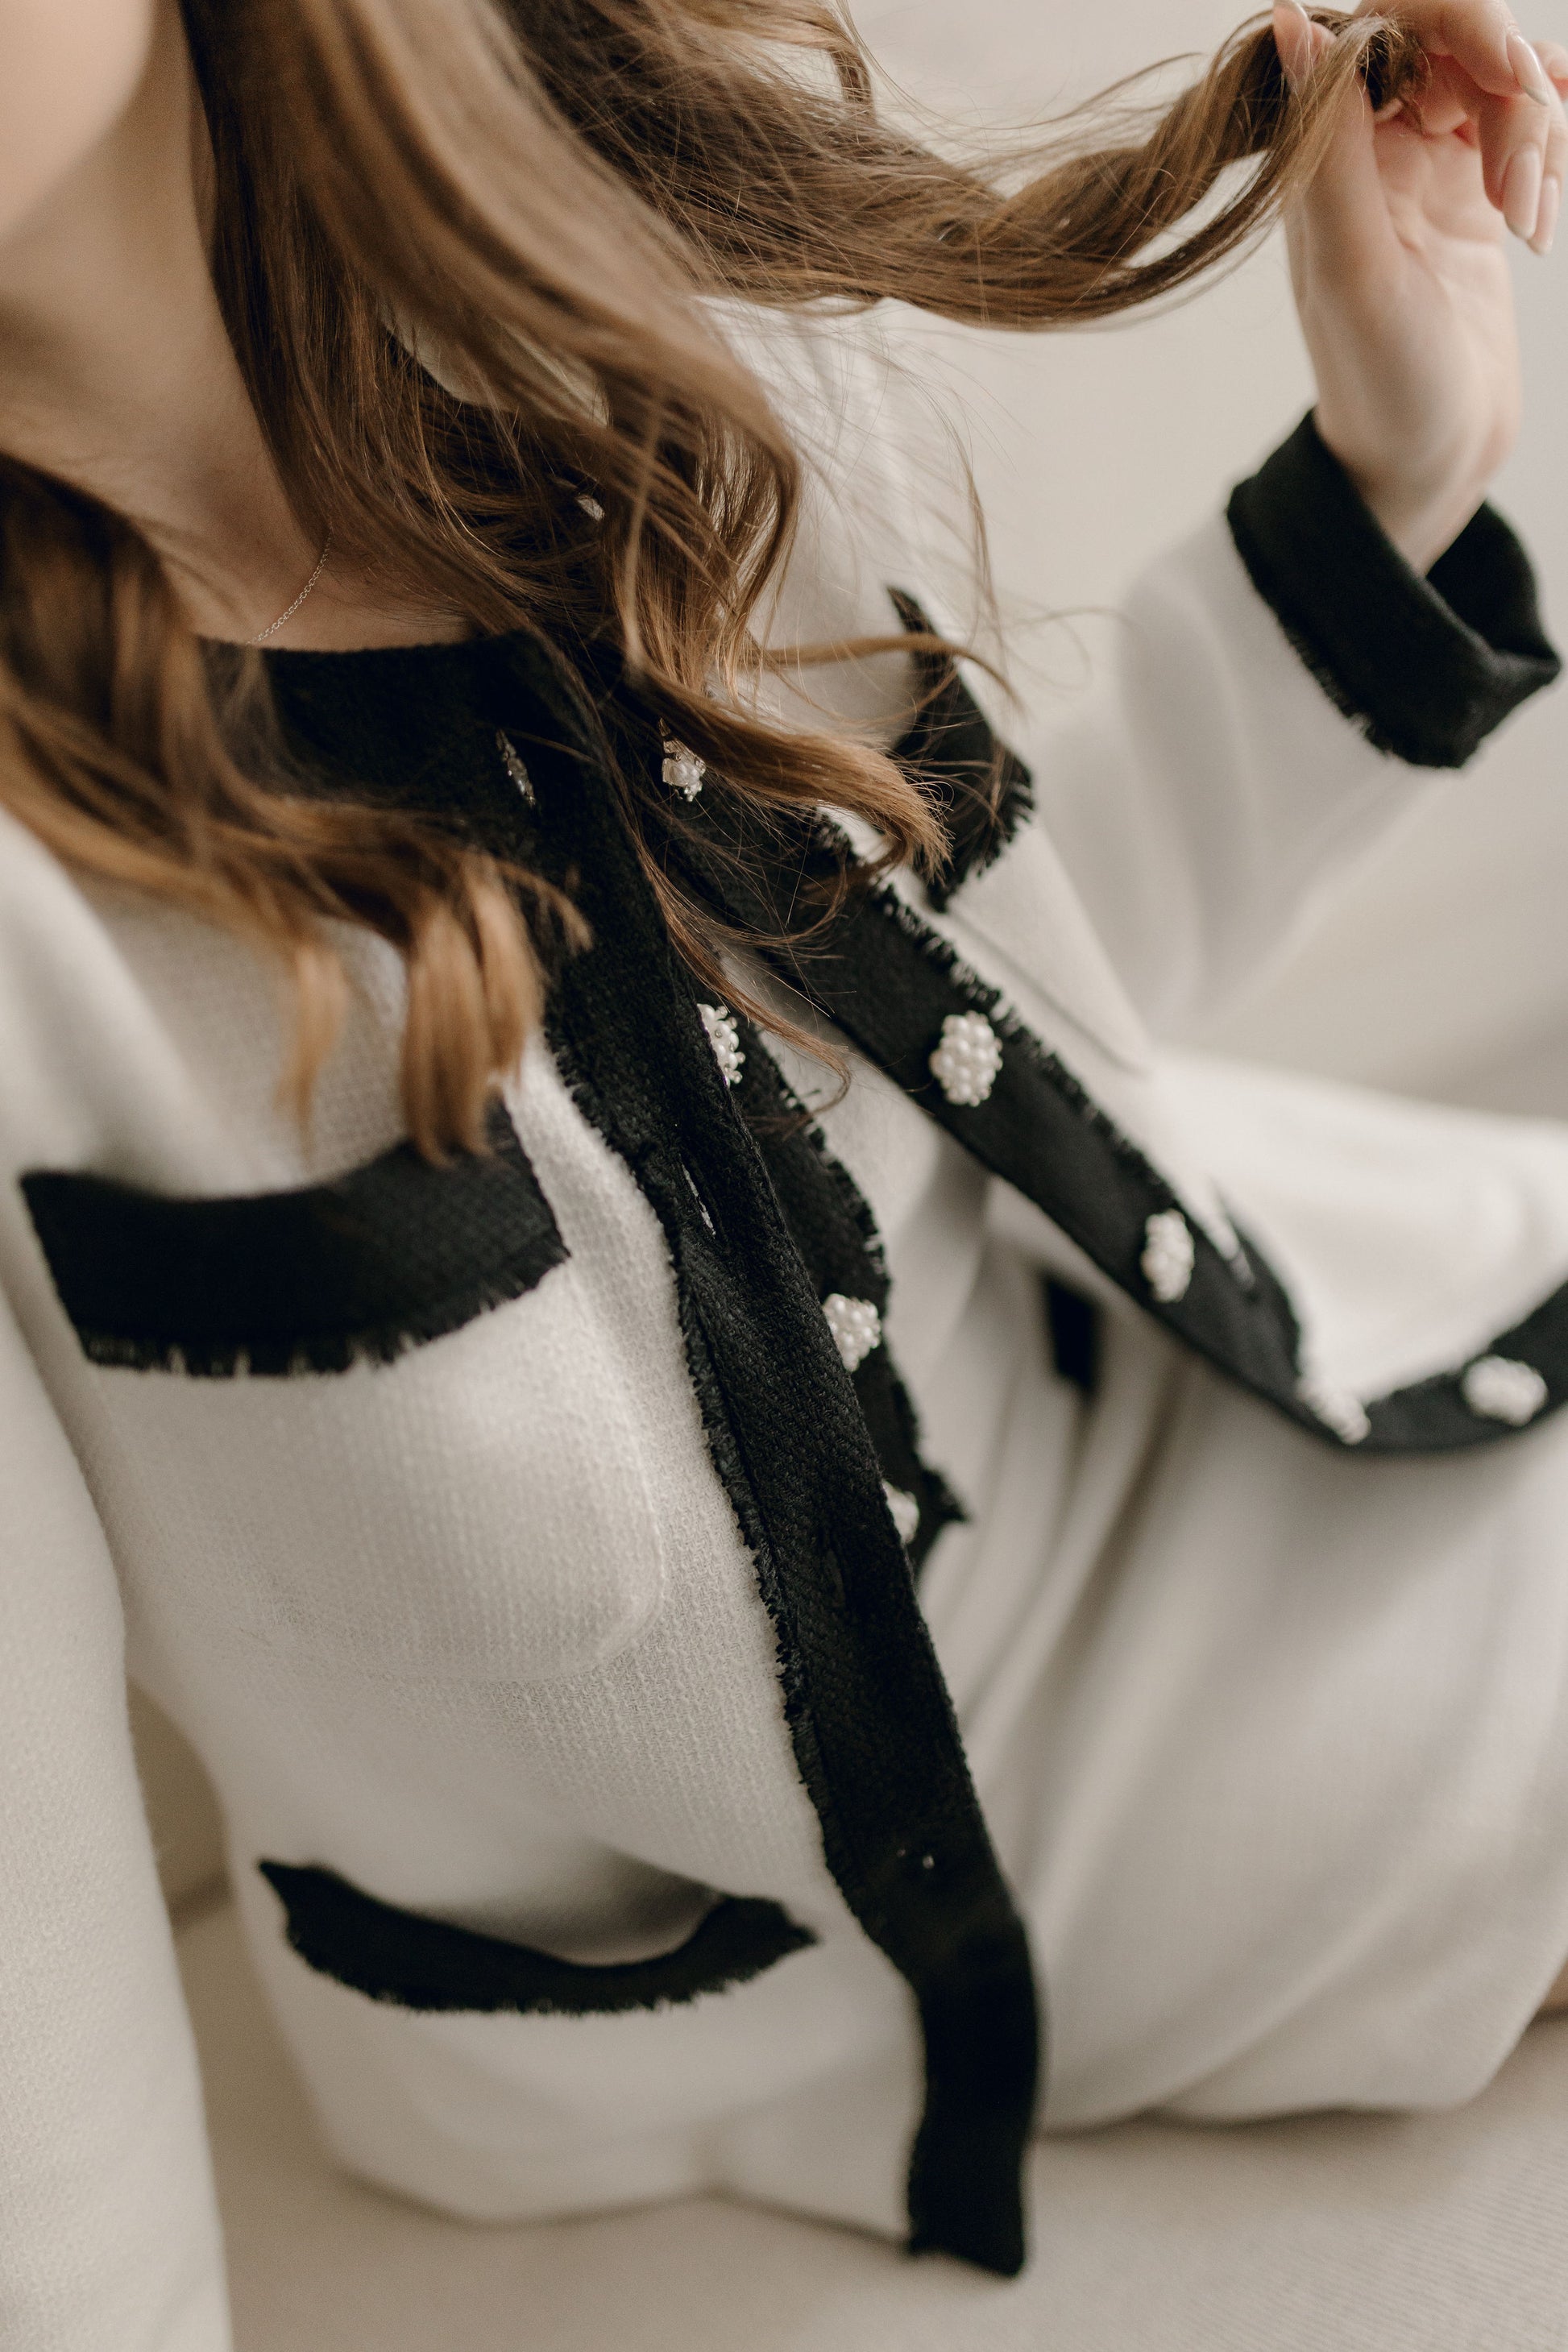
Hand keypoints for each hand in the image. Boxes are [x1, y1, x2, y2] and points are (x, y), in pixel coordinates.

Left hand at [1272, 0, 1567, 571]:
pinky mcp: (1473, 190)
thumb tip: (1291, 20)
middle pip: (1458, 41)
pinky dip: (1555, 148)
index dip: (1459, 23)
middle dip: (1511, 93)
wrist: (1428, 462)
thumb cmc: (1382, 385)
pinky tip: (1547, 212)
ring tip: (1530, 229)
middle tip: (1520, 191)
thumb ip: (1329, 149)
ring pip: (1502, 82)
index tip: (1510, 77)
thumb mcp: (1356, 269)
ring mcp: (1424, 165)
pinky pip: (1528, 120)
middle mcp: (1368, 148)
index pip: (1387, 20)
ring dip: (1538, 137)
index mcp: (1324, 156)